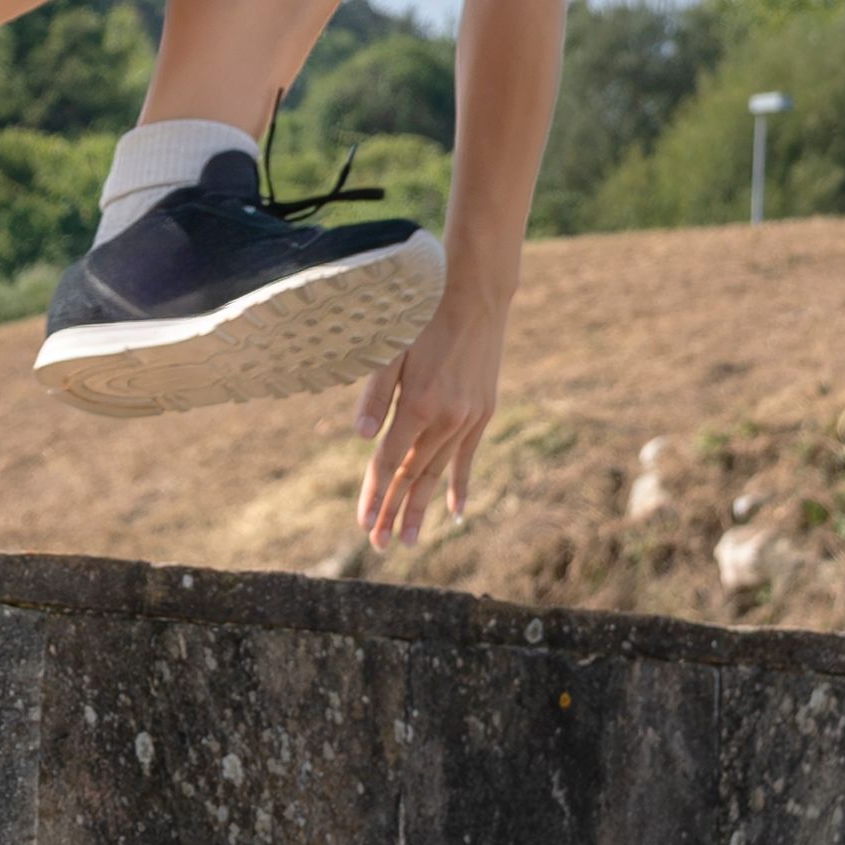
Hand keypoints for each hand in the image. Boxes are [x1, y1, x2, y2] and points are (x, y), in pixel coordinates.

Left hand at [350, 290, 513, 551]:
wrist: (475, 299)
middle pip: (413, 475)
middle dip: (394, 511)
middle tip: (379, 545)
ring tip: (408, 538)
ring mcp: (468, 419)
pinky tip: (454, 513)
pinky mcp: (483, 414)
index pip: (389, 460)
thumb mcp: (391, 349)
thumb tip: (362, 438)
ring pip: (439, 472)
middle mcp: (446, 418)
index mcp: (419, 404)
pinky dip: (459, 486)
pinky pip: (468, 458)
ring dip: (422, 507)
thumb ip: (375, 394)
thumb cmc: (423, 318)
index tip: (363, 522)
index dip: (374, 493)